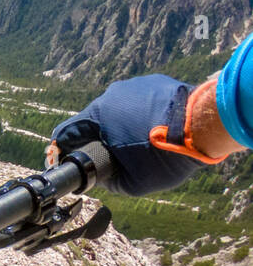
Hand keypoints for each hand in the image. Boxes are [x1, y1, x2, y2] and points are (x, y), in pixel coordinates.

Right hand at [49, 74, 229, 196]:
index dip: (62, 149)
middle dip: (98, 139)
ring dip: (122, 125)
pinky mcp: (154, 82)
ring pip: (118, 109)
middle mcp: (110, 96)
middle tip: (115, 156)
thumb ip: (109, 182)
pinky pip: (139, 101)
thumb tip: (101, 179)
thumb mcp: (133, 183)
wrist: (204, 127)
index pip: (66, 132)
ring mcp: (133, 86)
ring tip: (142, 142)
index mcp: (96, 116)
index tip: (65, 161)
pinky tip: (156, 129)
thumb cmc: (165, 155)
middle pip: (93, 121)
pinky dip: (143, 115)